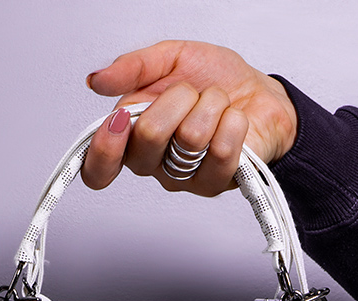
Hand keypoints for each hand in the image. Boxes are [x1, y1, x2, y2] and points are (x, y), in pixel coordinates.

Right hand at [80, 40, 297, 196]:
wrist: (261, 93)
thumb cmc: (215, 80)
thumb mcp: (171, 59)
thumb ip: (133, 68)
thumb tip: (96, 80)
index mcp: (133, 137)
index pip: (97, 169)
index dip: (103, 150)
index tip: (120, 121)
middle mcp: (153, 164)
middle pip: (147, 138)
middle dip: (177, 99)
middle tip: (190, 94)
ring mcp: (183, 179)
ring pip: (189, 138)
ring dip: (211, 105)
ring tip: (217, 105)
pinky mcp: (214, 184)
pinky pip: (221, 150)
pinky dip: (233, 122)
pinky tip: (234, 121)